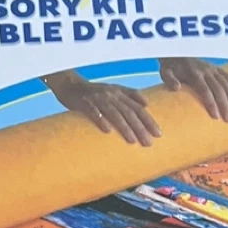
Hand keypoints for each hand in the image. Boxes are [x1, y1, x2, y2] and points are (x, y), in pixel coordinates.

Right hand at [44, 71, 160, 145]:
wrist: (69, 85)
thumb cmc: (92, 92)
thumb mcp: (112, 90)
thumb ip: (129, 94)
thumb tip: (146, 104)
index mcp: (119, 93)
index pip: (138, 108)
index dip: (149, 120)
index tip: (158, 134)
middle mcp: (111, 95)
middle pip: (129, 112)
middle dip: (140, 128)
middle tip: (148, 143)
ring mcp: (97, 99)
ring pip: (114, 113)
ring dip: (124, 127)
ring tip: (132, 141)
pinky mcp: (84, 103)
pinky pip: (93, 112)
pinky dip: (101, 120)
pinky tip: (107, 131)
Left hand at [159, 58, 227, 121]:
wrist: (175, 52)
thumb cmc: (169, 67)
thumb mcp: (165, 72)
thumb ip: (170, 80)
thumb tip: (177, 88)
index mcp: (194, 73)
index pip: (205, 90)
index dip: (211, 103)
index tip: (216, 116)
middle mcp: (206, 71)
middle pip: (218, 89)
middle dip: (225, 105)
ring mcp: (212, 69)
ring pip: (226, 84)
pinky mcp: (216, 68)